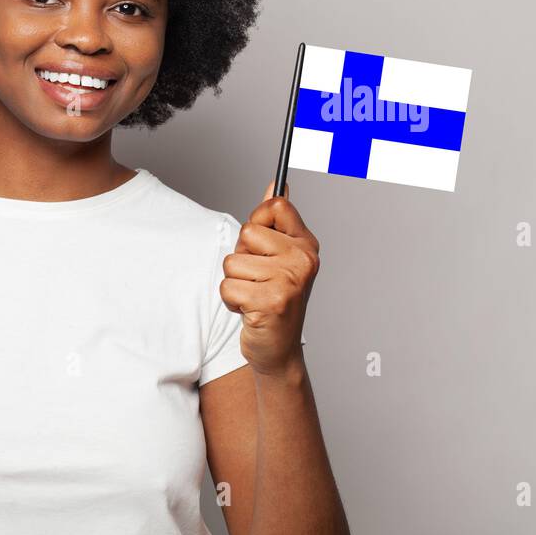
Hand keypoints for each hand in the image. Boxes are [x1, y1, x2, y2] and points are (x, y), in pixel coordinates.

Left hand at [219, 180, 319, 378]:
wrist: (279, 350)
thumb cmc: (275, 299)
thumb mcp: (280, 257)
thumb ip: (276, 221)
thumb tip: (277, 184)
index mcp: (307, 244)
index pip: (276, 205)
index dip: (258, 222)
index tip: (261, 244)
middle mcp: (303, 259)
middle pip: (248, 232)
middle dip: (242, 256)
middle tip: (258, 278)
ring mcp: (290, 281)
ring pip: (233, 262)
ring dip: (235, 282)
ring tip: (254, 296)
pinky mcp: (271, 302)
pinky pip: (228, 286)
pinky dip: (231, 301)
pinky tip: (250, 310)